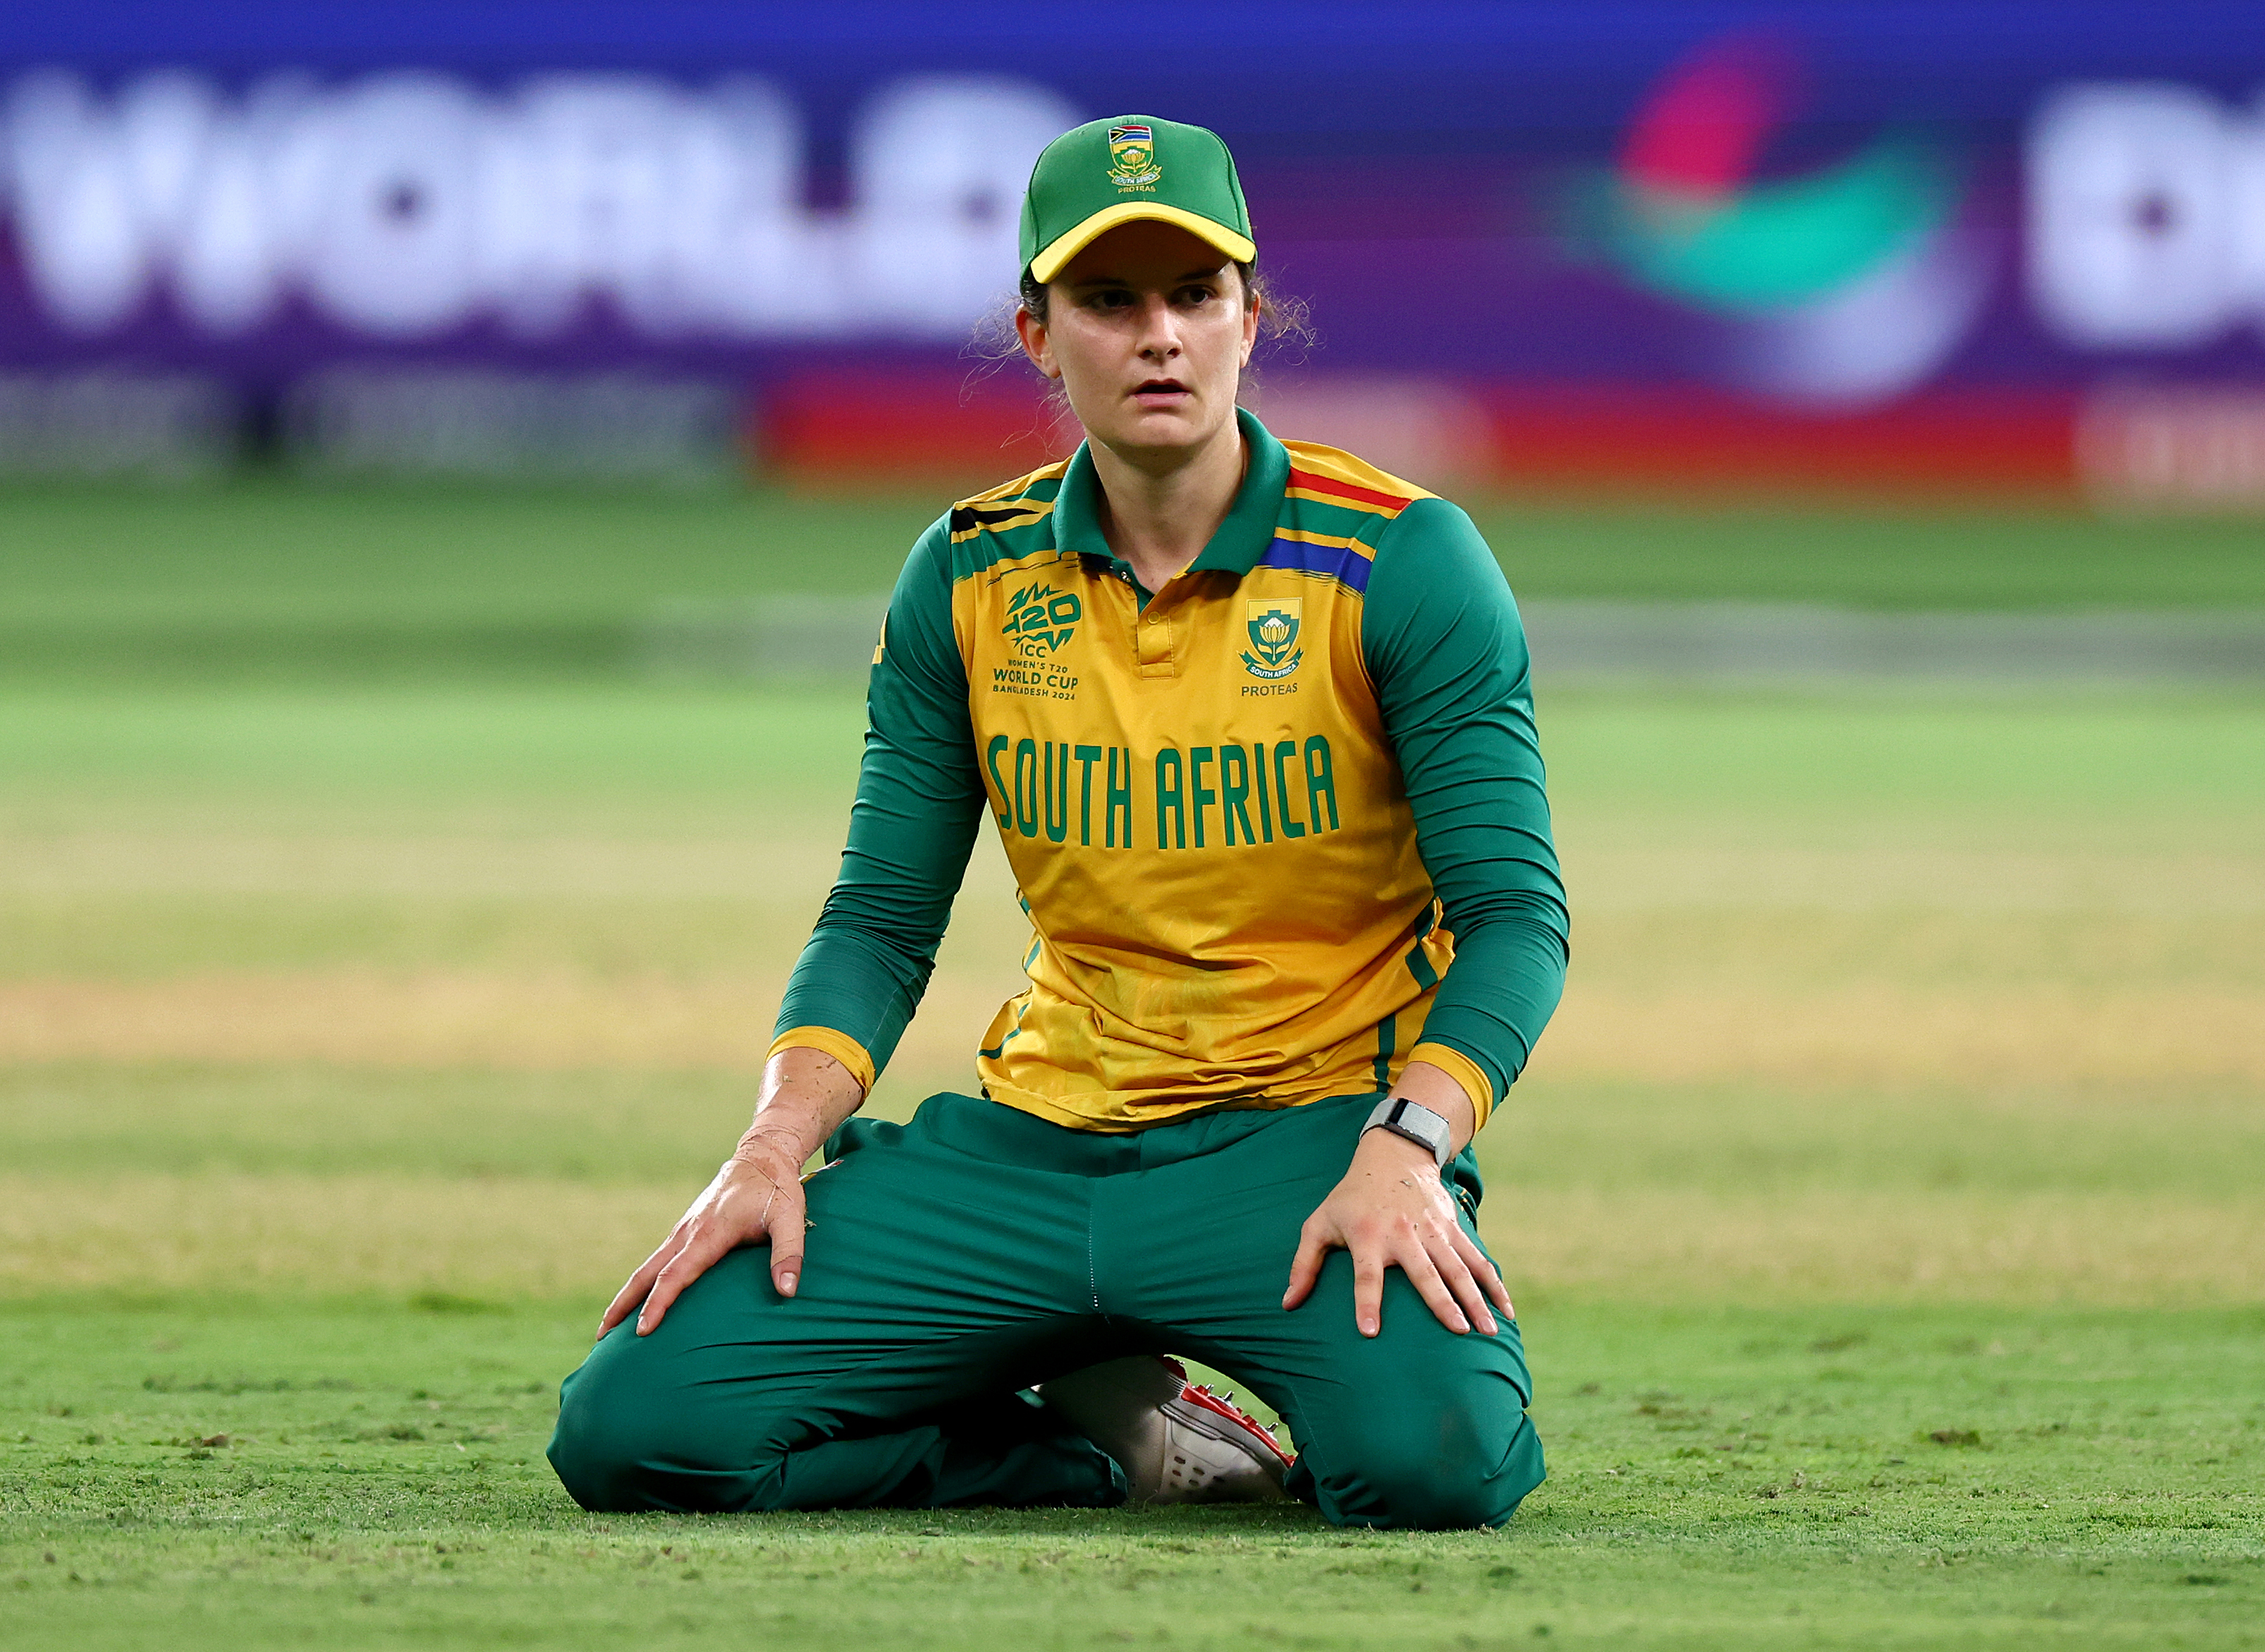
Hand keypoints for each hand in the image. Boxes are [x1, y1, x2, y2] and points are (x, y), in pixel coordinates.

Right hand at [599, 1131, 808, 1337]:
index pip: (676, 1274)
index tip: (642, 1330)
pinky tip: (640, 1297)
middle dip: (622, 1304)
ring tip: (610, 1327)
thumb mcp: (791, 1218)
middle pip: (646, 1272)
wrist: (762, 1155)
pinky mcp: (686, 1229)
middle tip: (600, 1338)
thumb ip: (789, 1254)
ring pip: (648, 1266)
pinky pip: (659, 1259)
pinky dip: (643, 1281)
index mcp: (709, 1233)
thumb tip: (787, 1292)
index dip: (658, 1303)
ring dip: (627, 1294)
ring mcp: (684, 1230)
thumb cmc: (777, 1189)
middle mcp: (688, 1232)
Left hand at [1281, 1126, 1512, 1338]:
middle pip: (1426, 1274)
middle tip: (1459, 1332)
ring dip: (1475, 1299)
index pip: (1366, 1276)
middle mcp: (1404, 1235)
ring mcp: (1433, 1232)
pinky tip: (1505, 1310)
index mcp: (1368, 1236)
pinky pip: (1477, 1259)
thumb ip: (1304, 1264)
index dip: (1366, 1302)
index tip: (1370, 1331)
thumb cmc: (1350, 1198)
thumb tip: (1288, 1304)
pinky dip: (1494, 1284)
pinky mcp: (1453, 1229)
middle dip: (1443, 1303)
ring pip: (1459, 1269)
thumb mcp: (1319, 1223)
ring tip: (1488, 1330)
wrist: (1392, 1154)